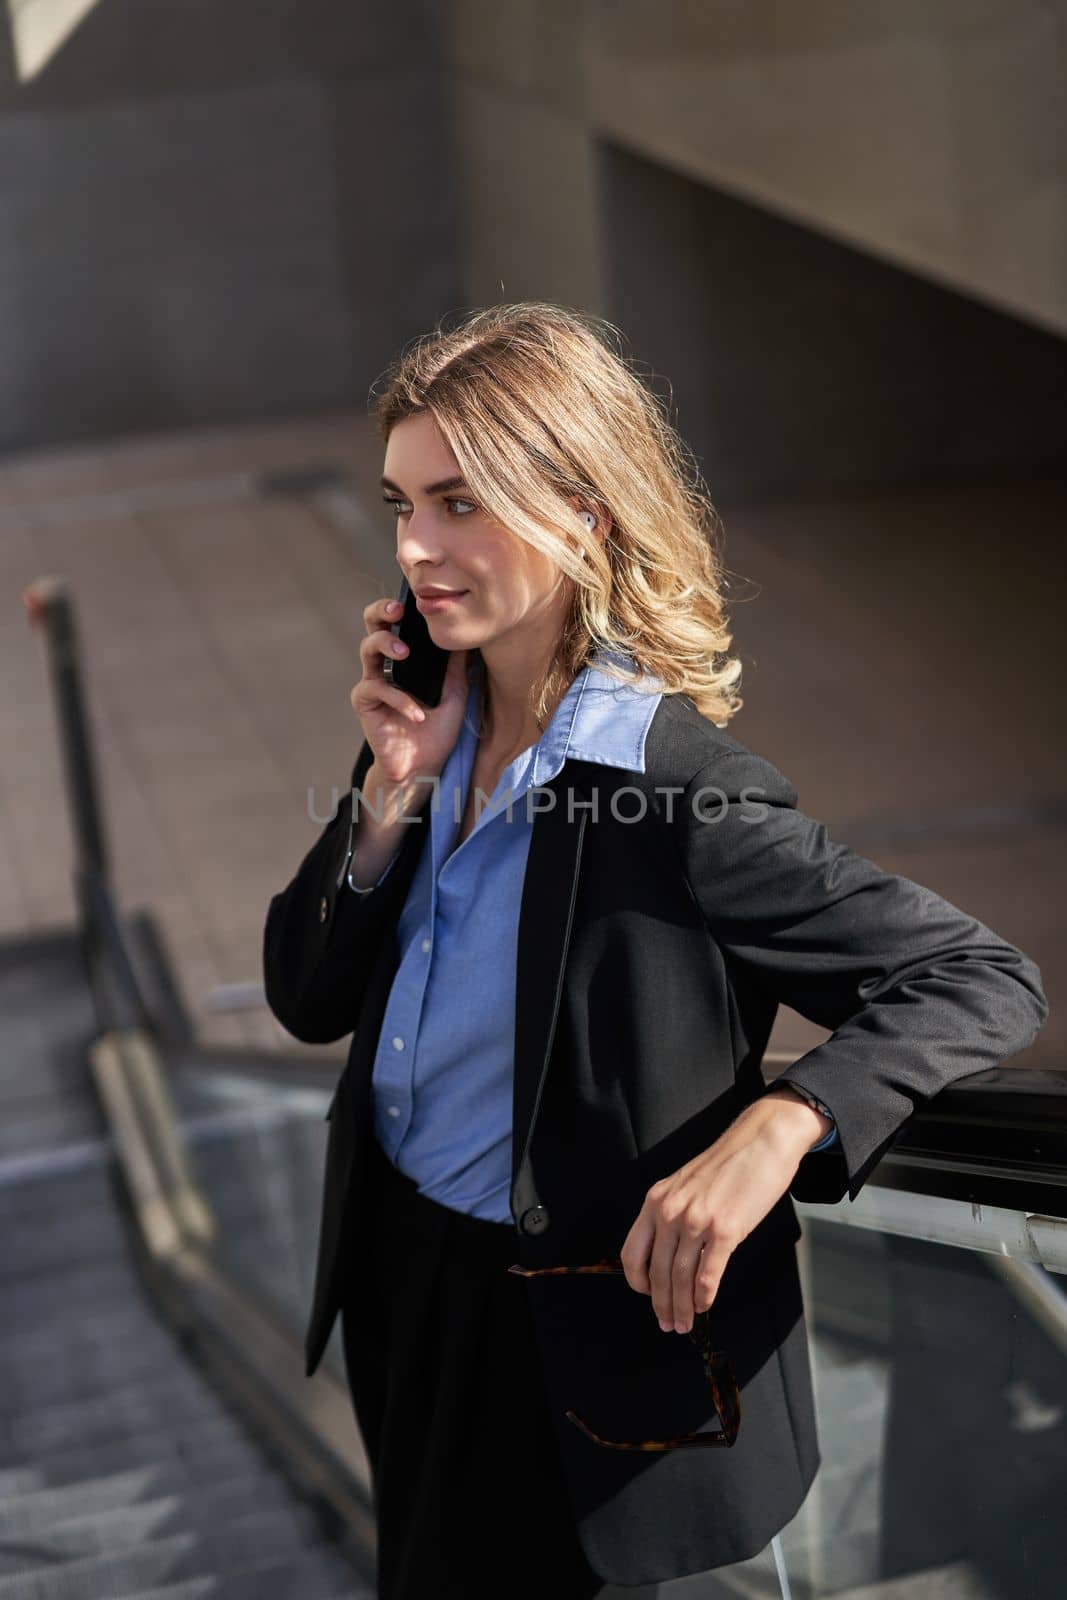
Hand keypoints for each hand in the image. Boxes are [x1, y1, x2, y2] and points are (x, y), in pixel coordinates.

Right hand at [351, 596, 470, 785]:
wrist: (424, 766)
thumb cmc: (437, 731)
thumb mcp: (456, 694)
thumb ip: (458, 666)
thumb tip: (468, 635)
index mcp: (405, 659)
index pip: (399, 624)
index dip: (403, 607)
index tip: (419, 599)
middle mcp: (386, 666)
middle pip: (373, 626)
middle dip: (381, 611)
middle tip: (398, 610)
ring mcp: (373, 682)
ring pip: (366, 649)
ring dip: (384, 644)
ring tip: (403, 652)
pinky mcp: (365, 703)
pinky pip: (376, 689)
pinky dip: (399, 699)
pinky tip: (417, 714)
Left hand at [618, 1093, 827, 1335]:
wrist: (762, 1141)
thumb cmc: (728, 1163)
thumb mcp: (685, 1184)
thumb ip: (673, 1213)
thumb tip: (669, 1252)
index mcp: (656, 1199)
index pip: (632, 1251)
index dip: (638, 1281)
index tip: (648, 1295)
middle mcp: (670, 1211)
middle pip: (656, 1271)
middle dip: (661, 1304)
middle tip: (667, 1323)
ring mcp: (697, 1221)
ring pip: (680, 1278)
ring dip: (682, 1307)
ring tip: (685, 1323)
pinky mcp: (725, 1230)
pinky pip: (708, 1274)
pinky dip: (704, 1296)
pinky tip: (705, 1305)